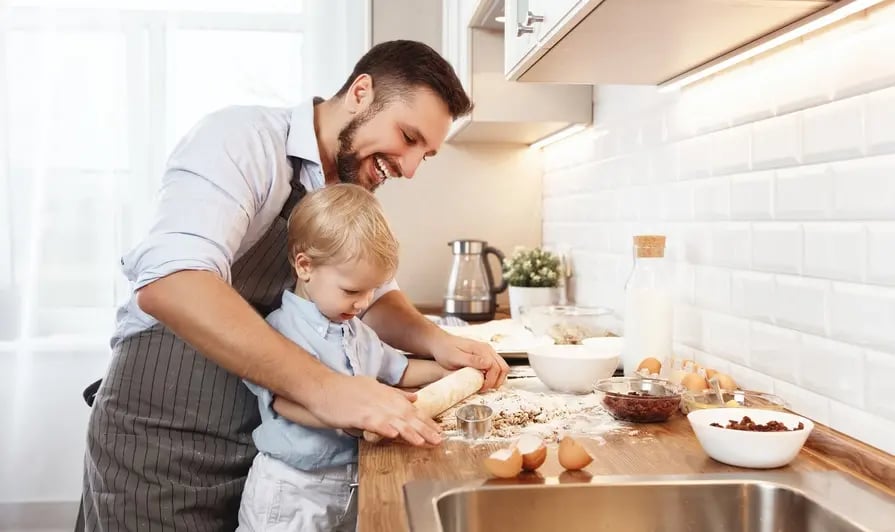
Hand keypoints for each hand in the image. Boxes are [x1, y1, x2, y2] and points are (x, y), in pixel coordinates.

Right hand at [310, 373, 441, 445]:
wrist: (322, 386)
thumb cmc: (345, 389)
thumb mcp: (374, 386)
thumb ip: (395, 393)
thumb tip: (415, 396)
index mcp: (387, 394)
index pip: (411, 408)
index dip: (426, 420)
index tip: (439, 430)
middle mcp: (382, 399)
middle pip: (407, 415)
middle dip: (424, 428)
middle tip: (439, 439)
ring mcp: (371, 407)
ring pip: (394, 419)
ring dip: (410, 431)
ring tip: (424, 441)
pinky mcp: (358, 414)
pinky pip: (374, 422)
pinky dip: (385, 427)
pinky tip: (395, 434)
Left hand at [430, 333, 508, 389]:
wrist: (440, 343)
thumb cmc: (445, 350)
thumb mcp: (455, 357)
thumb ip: (472, 360)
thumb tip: (487, 364)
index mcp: (481, 349)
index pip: (496, 367)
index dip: (490, 381)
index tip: (481, 388)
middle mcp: (487, 349)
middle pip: (503, 368)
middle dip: (496, 381)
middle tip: (484, 389)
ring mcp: (487, 351)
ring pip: (502, 367)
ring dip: (497, 379)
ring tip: (484, 386)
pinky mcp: (485, 355)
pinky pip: (496, 366)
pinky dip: (494, 375)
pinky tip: (483, 380)